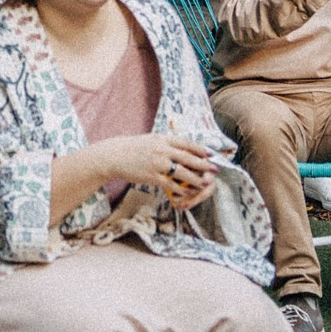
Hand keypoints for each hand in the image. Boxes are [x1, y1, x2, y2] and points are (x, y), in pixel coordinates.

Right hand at [90, 133, 219, 209]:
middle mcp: (162, 150)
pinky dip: (181, 188)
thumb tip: (182, 147)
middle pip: (188, 158)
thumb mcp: (151, 140)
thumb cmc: (133, 148)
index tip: (211, 153)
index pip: (186, 143)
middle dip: (204, 164)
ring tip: (205, 183)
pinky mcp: (152, 177)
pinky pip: (171, 184)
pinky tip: (188, 191)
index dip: (200, 149)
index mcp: (163, 139)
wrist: (115, 156)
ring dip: (196, 179)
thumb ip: (166, 143)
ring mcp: (157, 164)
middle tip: (215, 169)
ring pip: (182, 172)